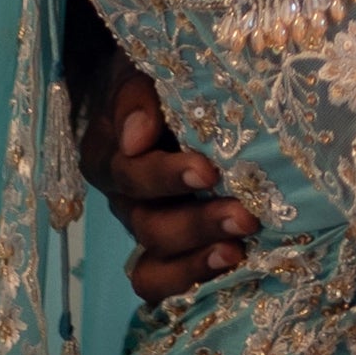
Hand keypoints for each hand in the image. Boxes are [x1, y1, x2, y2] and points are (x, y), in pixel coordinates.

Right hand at [84, 65, 255, 309]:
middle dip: (197, 224)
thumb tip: (137, 138)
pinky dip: (191, 283)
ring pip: (153, 266)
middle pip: (149, 226)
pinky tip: (231, 272)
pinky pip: (164, 283)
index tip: (208, 170)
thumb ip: (138, 97)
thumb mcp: (145, 71)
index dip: (166, 176)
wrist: (172, 88)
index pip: (131, 174)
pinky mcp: (168, 251)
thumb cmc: (162, 77)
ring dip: (196, 262)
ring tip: (237, 253)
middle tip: (245, 218)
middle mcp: (125, 200)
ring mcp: (146, 228)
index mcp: (110, 155)